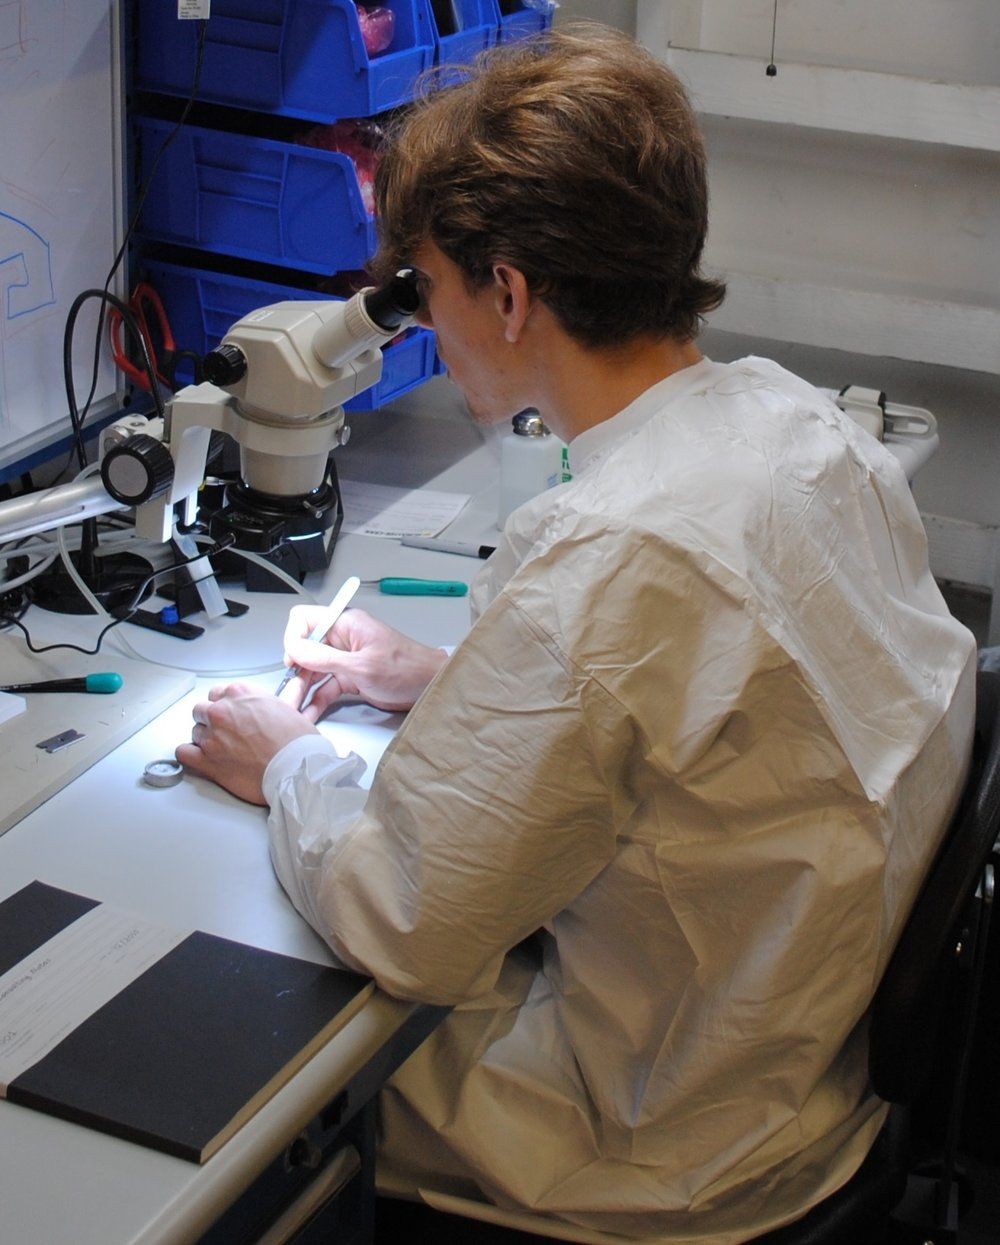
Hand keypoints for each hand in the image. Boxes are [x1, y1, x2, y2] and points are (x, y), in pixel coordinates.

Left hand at [176, 681, 318, 804]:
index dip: (224, 705)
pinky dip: (190, 755)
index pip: (217, 693)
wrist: (296, 770)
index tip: (230, 713)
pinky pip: (183, 753)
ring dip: (205, 739)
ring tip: (222, 749)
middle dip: (212, 721)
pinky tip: (199, 758)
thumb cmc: (296, 744)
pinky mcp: (206, 760)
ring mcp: (212, 736)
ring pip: (195, 732)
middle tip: (227, 732)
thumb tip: (264, 706)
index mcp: (241, 693)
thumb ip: (264, 703)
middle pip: (202, 710)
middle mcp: (222, 711)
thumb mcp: (286, 709)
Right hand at [279, 606, 447, 718]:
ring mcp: (345, 659)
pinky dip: (316, 700)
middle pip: (305, 651)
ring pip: (313, 672)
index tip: (293, 661)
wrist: (430, 686)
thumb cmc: (406, 669)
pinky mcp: (350, 678)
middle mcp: (341, 639)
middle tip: (288, 696)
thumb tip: (294, 650)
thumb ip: (325, 659)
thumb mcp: (362, 666)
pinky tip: (308, 714)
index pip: (304, 620)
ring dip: (302, 691)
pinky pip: (326, 688)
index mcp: (345, 624)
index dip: (294, 639)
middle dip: (294, 673)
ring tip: (292, 711)